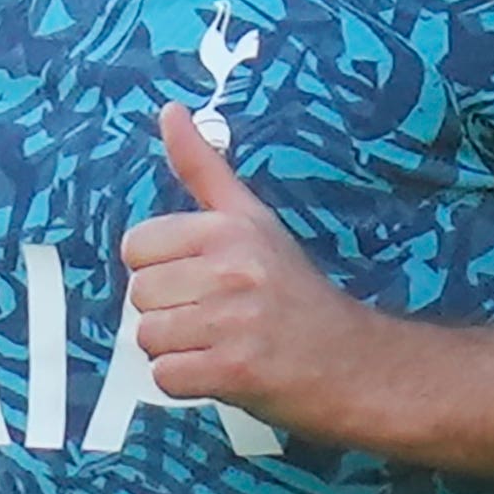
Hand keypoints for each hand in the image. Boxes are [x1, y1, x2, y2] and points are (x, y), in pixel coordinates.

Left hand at [120, 103, 384, 436]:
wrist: (356, 363)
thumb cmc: (297, 293)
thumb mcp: (253, 219)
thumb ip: (203, 168)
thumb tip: (169, 111)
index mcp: (228, 229)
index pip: (137, 246)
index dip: (161, 269)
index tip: (200, 279)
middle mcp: (231, 268)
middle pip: (139, 294)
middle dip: (169, 312)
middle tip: (216, 316)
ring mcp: (233, 321)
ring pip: (148, 336)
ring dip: (177, 350)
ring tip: (220, 343)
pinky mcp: (234, 369)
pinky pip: (165, 376)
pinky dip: (187, 382)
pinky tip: (222, 370)